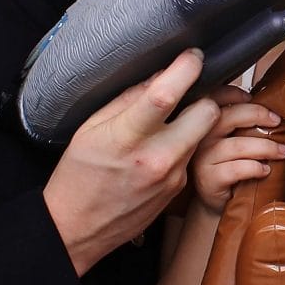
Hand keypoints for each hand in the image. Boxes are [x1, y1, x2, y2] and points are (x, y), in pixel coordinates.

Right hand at [44, 49, 220, 275]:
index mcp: (127, 138)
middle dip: (205, 96)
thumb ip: (130, 98)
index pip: (166, 95)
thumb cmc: (79, 173)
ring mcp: (173, 175)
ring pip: (205, 132)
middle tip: (193, 89)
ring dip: (196, 119)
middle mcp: (157, 157)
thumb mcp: (92, 127)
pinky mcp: (181, 187)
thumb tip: (163, 73)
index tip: (192, 55)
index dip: (185, 69)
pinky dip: (186, 141)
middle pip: (207, 113)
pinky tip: (167, 143)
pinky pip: (194, 152)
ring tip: (177, 115)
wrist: (78, 229)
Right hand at [188, 84, 284, 213]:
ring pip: (237, 145)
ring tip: (282, 151)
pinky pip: (236, 169)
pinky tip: (265, 170)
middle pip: (228, 117)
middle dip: (257, 115)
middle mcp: (200, 137)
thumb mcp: (235, 138)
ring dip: (265, 147)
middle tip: (277, 121)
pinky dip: (255, 167)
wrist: (218, 200)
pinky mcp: (209, 179)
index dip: (233, 93)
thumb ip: (244, 122)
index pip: (214, 98)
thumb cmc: (231, 164)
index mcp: (206, 122)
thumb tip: (275, 110)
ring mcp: (203, 158)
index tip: (253, 97)